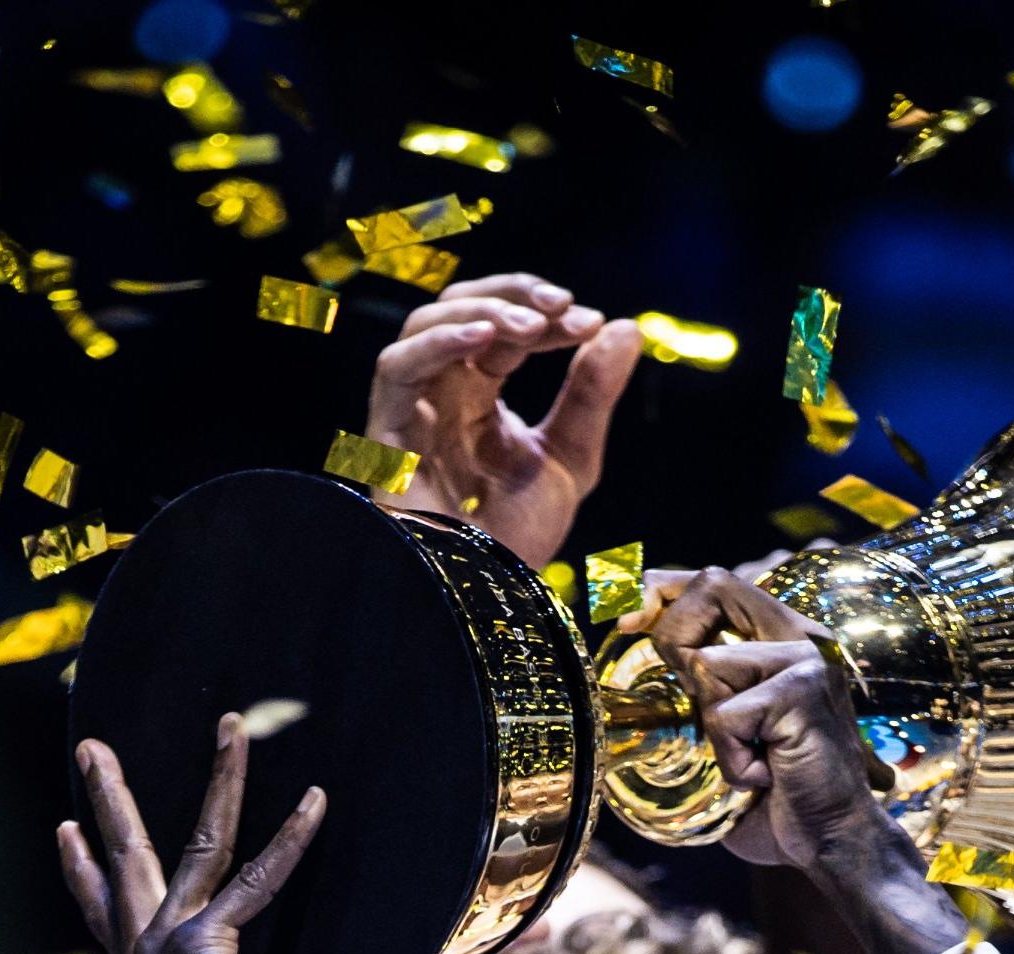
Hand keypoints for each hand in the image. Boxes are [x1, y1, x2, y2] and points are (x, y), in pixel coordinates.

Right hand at [57, 722, 360, 953]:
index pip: (110, 913)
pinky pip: (257, 878)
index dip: (84, 874)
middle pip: (127, 858)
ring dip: (219, 777)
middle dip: (110, 800)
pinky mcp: (202, 941)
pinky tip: (316, 802)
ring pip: (197, 838)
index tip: (66, 832)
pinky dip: (291, 841)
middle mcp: (151, 949)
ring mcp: (172, 938)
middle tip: (93, 748)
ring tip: (229, 723)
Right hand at [366, 273, 639, 566]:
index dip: (548, 314)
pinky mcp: (387, 434)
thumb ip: (591, 396)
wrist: (484, 599)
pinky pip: (397, 368)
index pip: (508, 329)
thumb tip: (626, 327)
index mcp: (479, 395)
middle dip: (513, 295)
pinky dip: (438, 342)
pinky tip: (483, 337)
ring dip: (480, 311)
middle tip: (563, 306)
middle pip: (463, 308)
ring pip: (425, 324)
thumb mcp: (571, 461)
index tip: (593, 323)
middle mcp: (442, 392)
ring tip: (532, 326)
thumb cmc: (518, 541)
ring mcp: (412, 409)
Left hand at [623, 567, 901, 871]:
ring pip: (708, 664)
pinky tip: (764, 777)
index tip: (628, 622)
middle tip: (690, 702)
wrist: (831, 841)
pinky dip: (730, 760)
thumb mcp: (728, 729)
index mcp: (785, 638)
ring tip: (752, 760)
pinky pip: (724, 715)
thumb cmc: (777, 796)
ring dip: (713, 729)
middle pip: (713, 584)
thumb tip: (635, 643)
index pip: (716, 581)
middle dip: (673, 637)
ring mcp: (805, 659)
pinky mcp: (801, 691)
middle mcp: (801, 636)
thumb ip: (702, 686)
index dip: (663, 590)